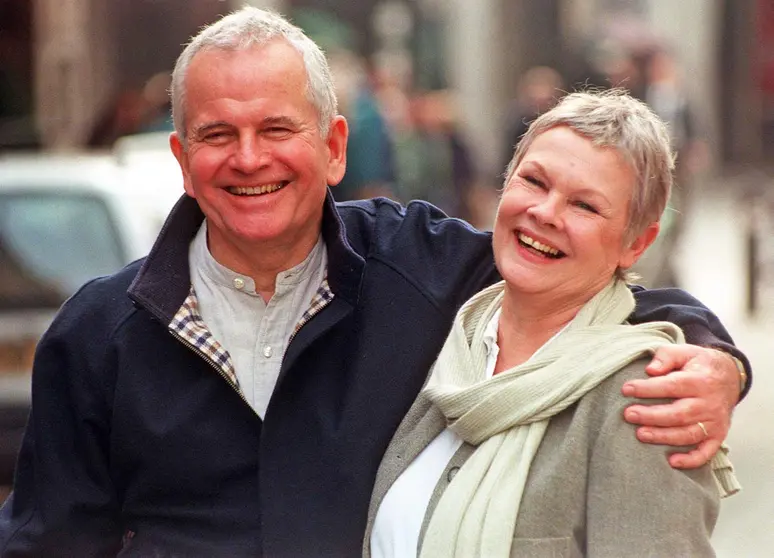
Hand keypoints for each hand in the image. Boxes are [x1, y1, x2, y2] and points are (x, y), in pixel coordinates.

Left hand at [621, 344, 739, 468]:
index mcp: (699, 381)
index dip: (648, 389)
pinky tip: (672, 462)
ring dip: (664, 437)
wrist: (730, 376)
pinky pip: (707, 451)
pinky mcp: (718, 435)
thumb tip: (650, 370)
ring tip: (640, 434)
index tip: (626, 389)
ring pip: (688, 434)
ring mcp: (714, 422)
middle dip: (651, 415)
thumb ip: (666, 357)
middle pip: (679, 413)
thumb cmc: (698, 364)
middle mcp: (708, 403)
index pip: (671, 386)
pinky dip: (691, 460)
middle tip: (628, 414)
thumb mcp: (685, 351)